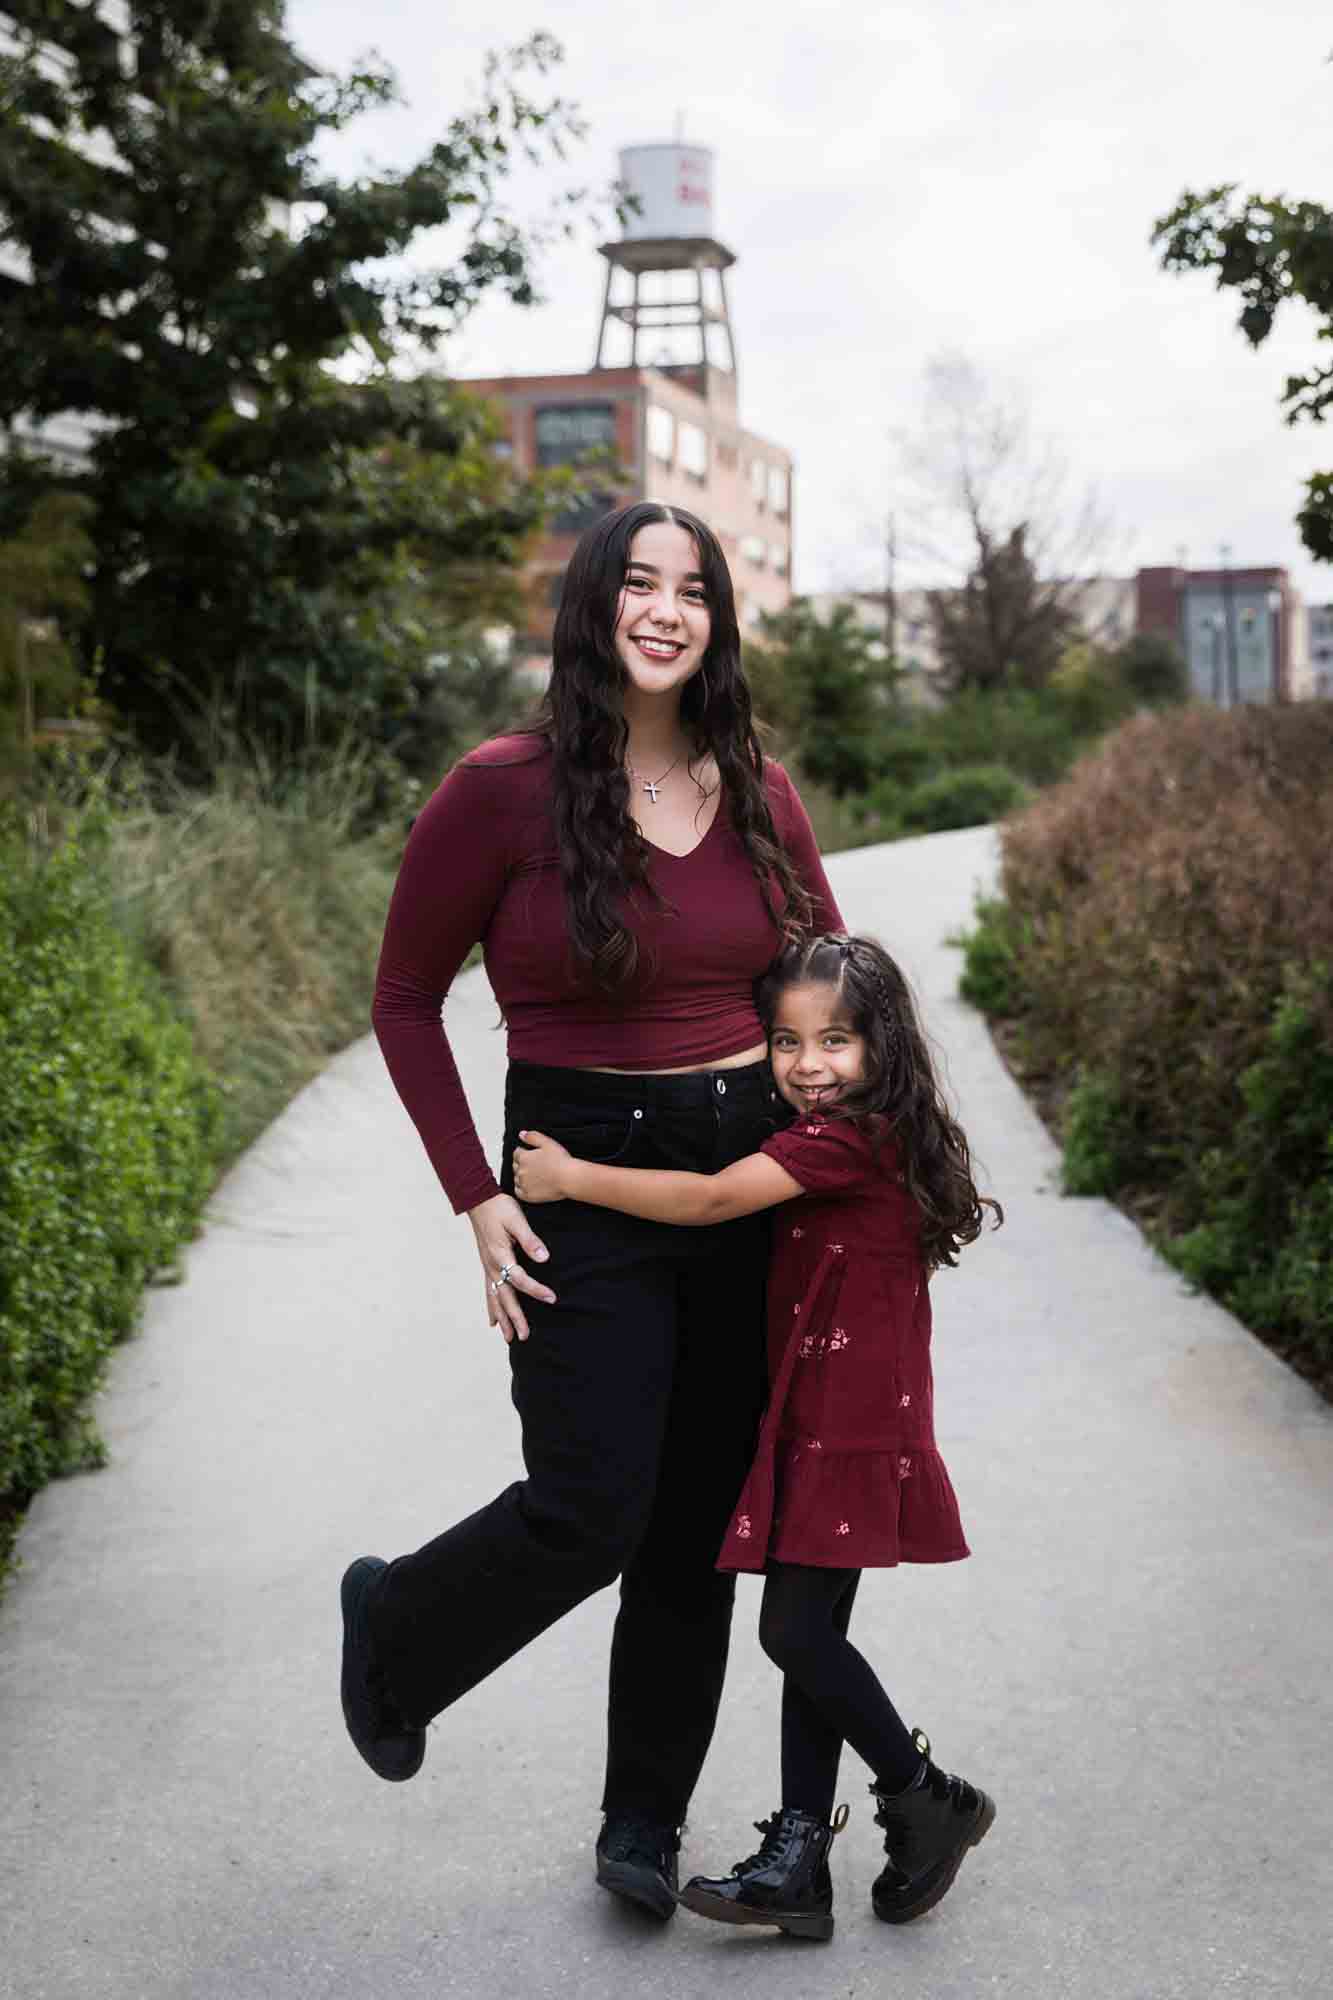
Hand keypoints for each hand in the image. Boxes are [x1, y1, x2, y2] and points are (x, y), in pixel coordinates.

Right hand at [466, 1191, 554, 1344]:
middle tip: (525, 1337)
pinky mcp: (487, 1266)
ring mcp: (487, 1268)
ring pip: (495, 1299)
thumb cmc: (499, 1208)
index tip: (552, 1298)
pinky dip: (492, 1308)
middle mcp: (492, 1266)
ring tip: (509, 1338)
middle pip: (505, 1297)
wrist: (478, 1200)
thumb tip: (544, 1258)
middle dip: (515, 1318)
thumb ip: (530, 1240)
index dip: (536, 1290)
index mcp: (500, 1255)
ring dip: (502, 1319)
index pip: (519, 1278)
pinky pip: (489, 1292)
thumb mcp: (517, 1220)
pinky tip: (493, 1322)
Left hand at [512, 1130, 572, 1205]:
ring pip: (516, 1178)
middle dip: (522, 1164)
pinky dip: (521, 1188)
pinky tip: (529, 1185)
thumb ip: (532, 1137)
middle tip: (534, 1164)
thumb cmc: (561, 1161)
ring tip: (533, 1175)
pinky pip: (518, 1191)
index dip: (524, 1152)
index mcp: (524, 1158)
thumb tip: (521, 1134)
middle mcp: (521, 1171)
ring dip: (521, 1175)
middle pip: (516, 1166)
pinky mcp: (528, 1195)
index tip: (531, 1154)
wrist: (569, 1178)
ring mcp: (523, 1184)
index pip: (517, 1153)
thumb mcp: (547, 1143)